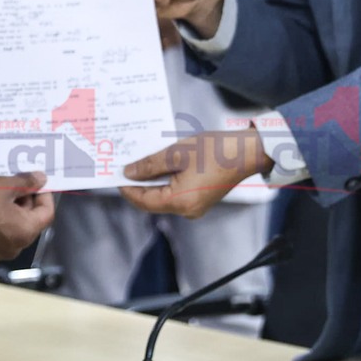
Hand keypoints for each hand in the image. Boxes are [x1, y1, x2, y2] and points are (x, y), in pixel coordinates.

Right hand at [0, 172, 54, 262]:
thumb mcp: (2, 186)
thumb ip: (26, 182)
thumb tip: (41, 180)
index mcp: (25, 232)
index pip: (46, 213)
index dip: (44, 194)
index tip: (36, 181)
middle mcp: (16, 246)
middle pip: (30, 220)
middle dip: (26, 200)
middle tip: (15, 181)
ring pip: (14, 226)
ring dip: (11, 208)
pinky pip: (0, 233)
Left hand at [121, 129, 271, 218]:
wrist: (248, 152)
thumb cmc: (215, 151)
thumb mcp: (177, 153)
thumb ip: (150, 165)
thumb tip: (129, 173)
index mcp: (181, 202)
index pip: (143, 200)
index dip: (126, 188)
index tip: (113, 174)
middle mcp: (188, 210)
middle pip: (152, 200)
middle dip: (137, 184)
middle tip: (123, 166)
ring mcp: (196, 206)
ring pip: (164, 196)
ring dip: (152, 180)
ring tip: (140, 162)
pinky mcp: (201, 198)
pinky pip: (176, 192)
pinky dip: (165, 180)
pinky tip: (159, 164)